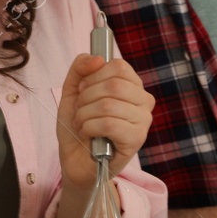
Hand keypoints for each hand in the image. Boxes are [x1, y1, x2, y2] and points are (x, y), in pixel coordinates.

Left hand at [56, 53, 154, 190]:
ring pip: (109, 105)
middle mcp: (143, 101)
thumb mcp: (73, 90)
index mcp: (132, 85)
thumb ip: (81, 67)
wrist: (75, 159)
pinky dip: (89, 127)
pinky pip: (110, 124)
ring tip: (81, 124)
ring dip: (84, 115)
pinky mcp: (136, 140)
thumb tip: (98, 58)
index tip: (82, 89)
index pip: (118, 66)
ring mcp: (143, 121)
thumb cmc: (78, 124)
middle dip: (86, 97)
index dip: (93, 76)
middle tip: (80, 110)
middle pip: (114, 85)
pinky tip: (88, 134)